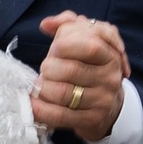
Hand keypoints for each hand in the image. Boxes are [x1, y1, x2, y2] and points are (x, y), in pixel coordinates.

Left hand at [34, 14, 126, 143]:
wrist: (108, 103)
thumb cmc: (89, 66)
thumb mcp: (85, 39)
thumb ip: (67, 24)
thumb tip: (46, 24)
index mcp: (110, 54)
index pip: (90, 46)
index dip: (66, 45)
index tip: (55, 48)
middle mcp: (110, 77)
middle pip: (72, 70)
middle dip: (49, 68)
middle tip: (45, 69)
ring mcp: (103, 100)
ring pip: (64, 93)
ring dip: (43, 88)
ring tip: (38, 85)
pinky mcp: (92, 119)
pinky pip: (61, 115)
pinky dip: (42, 110)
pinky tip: (32, 104)